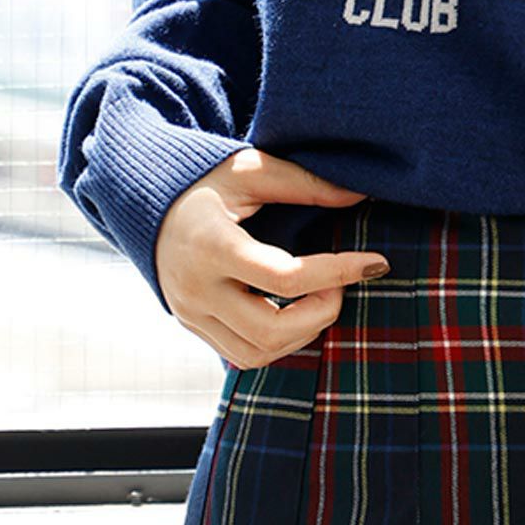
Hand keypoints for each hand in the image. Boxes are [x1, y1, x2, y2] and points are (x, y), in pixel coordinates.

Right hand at [155, 146, 390, 369]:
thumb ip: (305, 183)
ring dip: (304, 333)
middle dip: (323, 311)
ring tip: (322, 295)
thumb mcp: (250, 169)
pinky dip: (280, 342)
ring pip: (258, 353)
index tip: (376, 263)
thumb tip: (359, 194)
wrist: (148, 203)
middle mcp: (195, 289)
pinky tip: (298, 311)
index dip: (338, 272)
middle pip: (272, 330)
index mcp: (210, 245)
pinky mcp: (193, 326)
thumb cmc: (204, 181)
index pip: (285, 277)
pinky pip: (242, 356)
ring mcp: (191, 314)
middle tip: (341, 282)